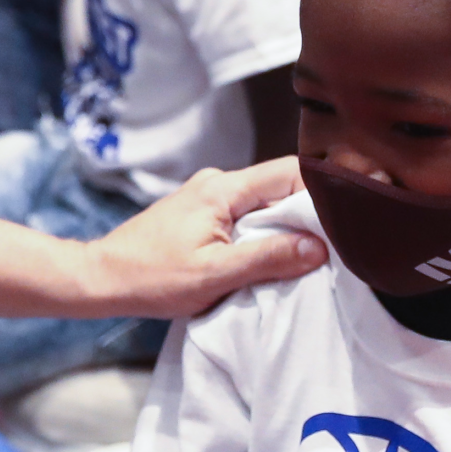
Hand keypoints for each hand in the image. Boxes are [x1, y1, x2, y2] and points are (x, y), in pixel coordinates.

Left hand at [81, 158, 323, 319]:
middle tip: (337, 240)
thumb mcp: (214, 275)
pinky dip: (263, 232)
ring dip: (286, 225)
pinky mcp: (201, 214)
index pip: (291, 172)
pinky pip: (246, 215)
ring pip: (264, 202)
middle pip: (281, 186)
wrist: (101, 279)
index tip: (350, 214)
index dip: (324, 190)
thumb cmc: (150, 278)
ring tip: (310, 251)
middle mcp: (217, 183)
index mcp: (222, 189)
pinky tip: (272, 255)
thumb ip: (267, 258)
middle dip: (309, 210)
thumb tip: (317, 247)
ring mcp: (208, 197)